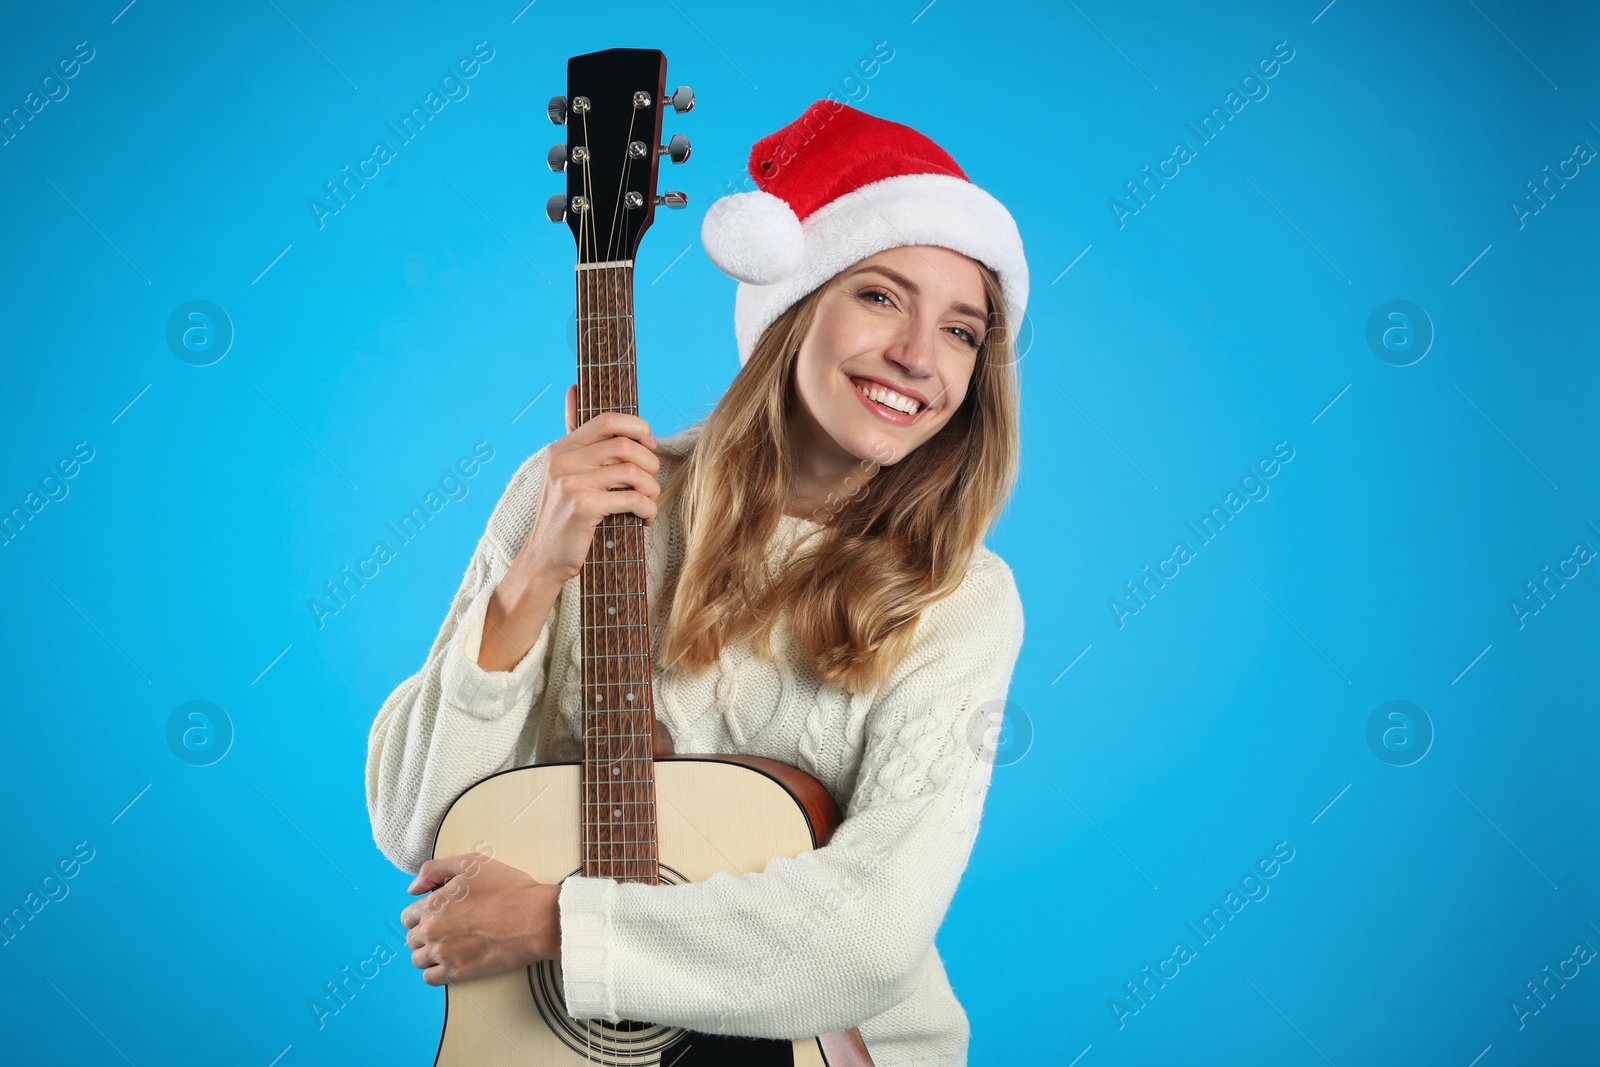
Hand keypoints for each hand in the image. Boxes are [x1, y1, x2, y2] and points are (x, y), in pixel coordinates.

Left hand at [400, 853, 561, 985]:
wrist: (536, 919)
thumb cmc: (509, 889)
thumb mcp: (472, 864)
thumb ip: (435, 869)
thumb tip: (413, 888)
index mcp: (433, 904)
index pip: (407, 916)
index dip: (421, 913)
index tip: (436, 914)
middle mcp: (432, 931)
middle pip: (412, 939)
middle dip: (424, 933)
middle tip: (446, 928)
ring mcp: (444, 954)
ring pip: (418, 960)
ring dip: (428, 953)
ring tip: (448, 946)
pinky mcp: (457, 973)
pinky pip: (429, 979)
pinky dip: (435, 972)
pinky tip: (449, 962)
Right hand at [507, 383, 660, 587]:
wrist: (544, 560)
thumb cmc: (564, 518)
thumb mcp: (564, 473)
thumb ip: (576, 436)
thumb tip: (573, 388)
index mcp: (561, 449)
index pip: (608, 420)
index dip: (638, 427)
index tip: (650, 446)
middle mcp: (563, 462)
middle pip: (625, 445)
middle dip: (650, 463)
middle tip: (651, 482)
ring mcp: (571, 484)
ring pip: (633, 472)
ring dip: (652, 489)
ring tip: (648, 503)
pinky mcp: (582, 507)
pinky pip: (632, 498)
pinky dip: (648, 509)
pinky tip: (644, 519)